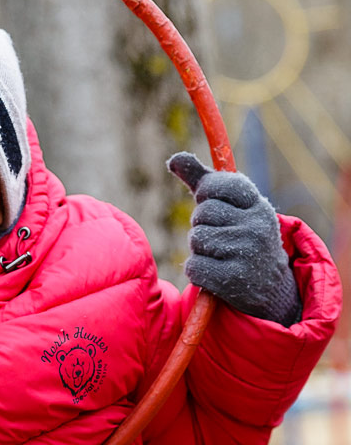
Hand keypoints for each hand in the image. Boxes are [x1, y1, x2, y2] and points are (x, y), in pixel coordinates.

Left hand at [168, 152, 301, 326]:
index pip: (218, 184)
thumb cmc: (241, 237)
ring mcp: (248, 252)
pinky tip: (216, 274)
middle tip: (221, 237)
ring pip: (196, 239)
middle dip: (202, 225)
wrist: (270, 286)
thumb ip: (203, 180)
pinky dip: (198, 271)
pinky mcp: (234, 279)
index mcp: (257, 205)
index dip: (206, 193)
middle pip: (202, 213)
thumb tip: (174, 158)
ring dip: (200, 249)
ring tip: (221, 255)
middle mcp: (257, 226)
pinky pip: (194, 267)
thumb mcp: (231, 206)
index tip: (211, 202)